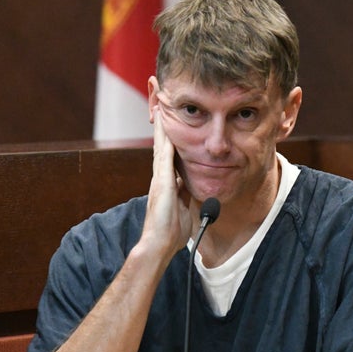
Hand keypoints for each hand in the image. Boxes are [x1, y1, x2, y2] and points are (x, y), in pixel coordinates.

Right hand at [141, 107, 191, 258]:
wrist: (160, 244)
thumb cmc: (171, 232)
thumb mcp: (185, 208)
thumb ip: (187, 196)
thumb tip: (192, 188)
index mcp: (168, 183)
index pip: (170, 156)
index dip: (171, 140)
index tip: (172, 125)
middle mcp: (161, 177)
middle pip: (163, 146)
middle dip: (162, 127)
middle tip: (160, 107)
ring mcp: (160, 178)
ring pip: (161, 146)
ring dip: (161, 127)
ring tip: (160, 107)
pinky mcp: (161, 181)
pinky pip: (163, 155)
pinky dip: (163, 138)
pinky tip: (164, 125)